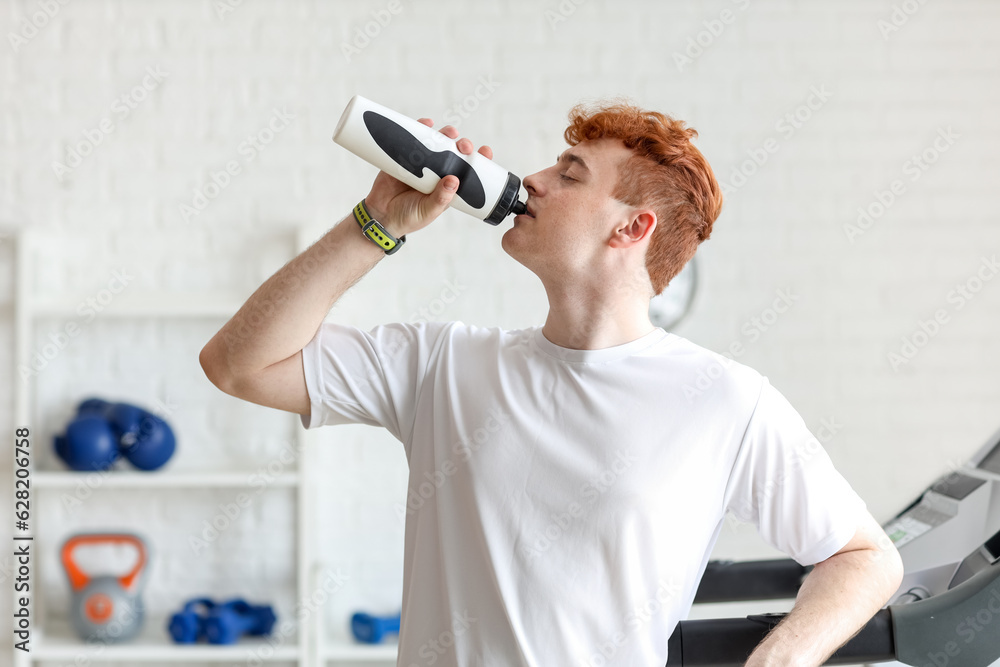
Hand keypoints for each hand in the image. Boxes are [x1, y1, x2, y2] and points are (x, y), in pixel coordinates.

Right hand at [363, 119, 492, 237]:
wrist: (381, 216)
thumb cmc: (409, 217)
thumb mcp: (428, 211)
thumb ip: (440, 198)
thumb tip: (454, 180)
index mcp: (448, 186)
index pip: (468, 171)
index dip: (478, 160)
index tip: (486, 151)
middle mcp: (437, 172)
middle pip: (454, 153)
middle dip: (462, 146)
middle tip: (463, 146)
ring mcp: (421, 163)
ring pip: (437, 143)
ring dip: (445, 134)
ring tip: (449, 133)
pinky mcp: (404, 157)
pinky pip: (414, 139)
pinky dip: (421, 128)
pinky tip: (426, 123)